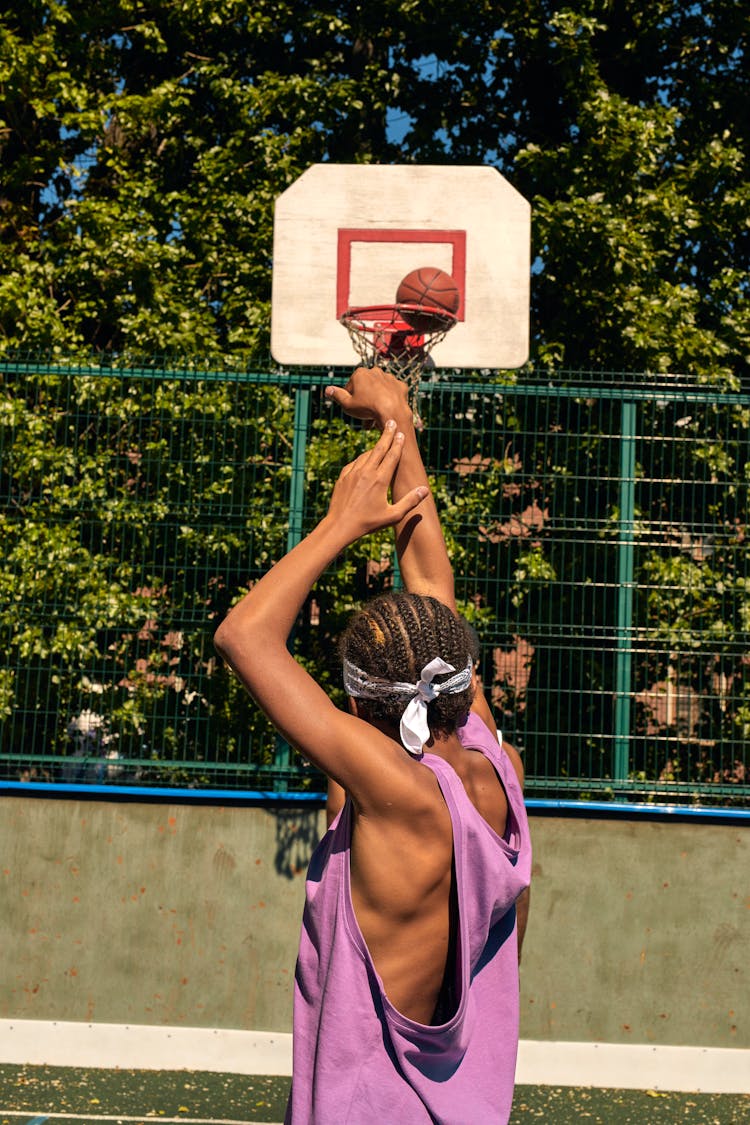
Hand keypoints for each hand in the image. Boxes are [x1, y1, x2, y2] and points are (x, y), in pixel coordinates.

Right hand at [325, 367, 411, 428]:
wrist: (392, 412)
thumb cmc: (367, 408)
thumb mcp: (347, 404)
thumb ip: (337, 395)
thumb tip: (327, 389)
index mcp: (360, 373)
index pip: (351, 387)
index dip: (350, 399)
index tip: (353, 409)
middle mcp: (375, 371)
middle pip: (366, 387)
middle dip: (364, 399)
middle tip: (364, 414)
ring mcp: (389, 377)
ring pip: (379, 390)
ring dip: (376, 400)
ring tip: (375, 416)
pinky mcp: (400, 385)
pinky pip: (392, 393)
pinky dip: (389, 400)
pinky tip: (387, 410)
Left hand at [326, 421, 427, 538]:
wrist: (339, 525)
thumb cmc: (367, 523)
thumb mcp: (392, 516)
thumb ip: (410, 502)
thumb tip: (425, 490)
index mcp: (380, 480)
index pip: (391, 456)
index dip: (398, 444)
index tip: (401, 434)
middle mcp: (366, 472)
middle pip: (378, 448)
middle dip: (386, 435)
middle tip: (391, 422)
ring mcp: (353, 473)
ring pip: (366, 455)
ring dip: (374, 447)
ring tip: (381, 441)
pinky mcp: (343, 477)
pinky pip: (355, 463)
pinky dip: (362, 458)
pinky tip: (365, 459)